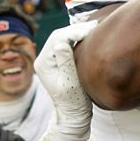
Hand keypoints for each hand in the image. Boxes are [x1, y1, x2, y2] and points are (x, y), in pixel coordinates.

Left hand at [34, 21, 97, 136]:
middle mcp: (44, 59)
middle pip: (59, 35)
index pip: (58, 39)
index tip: (92, 29)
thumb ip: (66, 62)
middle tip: (96, 25)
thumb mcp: (70, 84)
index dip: (75, 31)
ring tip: (95, 27)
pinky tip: (91, 36)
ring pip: (63, 37)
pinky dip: (79, 37)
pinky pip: (68, 43)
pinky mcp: (60, 61)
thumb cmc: (73, 102)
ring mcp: (51, 59)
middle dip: (77, 28)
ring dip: (78, 31)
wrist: (73, 115)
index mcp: (43, 63)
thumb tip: (61, 42)